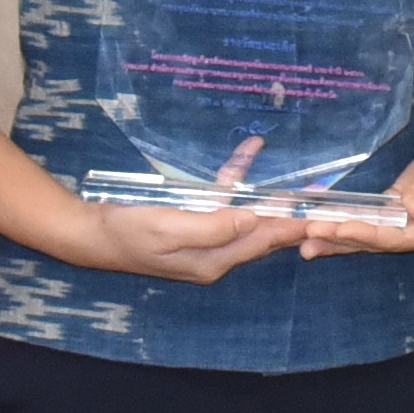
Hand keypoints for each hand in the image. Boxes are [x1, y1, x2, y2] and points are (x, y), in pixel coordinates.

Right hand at [71, 190, 311, 286]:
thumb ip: (212, 227)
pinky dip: (235, 177)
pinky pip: (222, 200)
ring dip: (267, 193)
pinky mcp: (192, 223)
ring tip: (297, 177)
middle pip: (261, 233)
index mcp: (213, 261)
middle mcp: (215, 254)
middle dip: (290, 215)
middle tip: (322, 198)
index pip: (262, 242)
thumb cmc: (128, 232)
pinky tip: (249, 151)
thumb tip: (252, 218)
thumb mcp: (169, 229)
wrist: (91, 234)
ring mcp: (204, 239)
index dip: (292, 228)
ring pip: (246, 214)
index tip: (321, 217)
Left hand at [294, 111, 413, 259]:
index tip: (339, 227)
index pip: (401, 237)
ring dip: (341, 241)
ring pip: (375, 241)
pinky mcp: (406, 220)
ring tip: (305, 244)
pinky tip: (323, 234)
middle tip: (308, 236)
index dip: (369, 234)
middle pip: (383, 244)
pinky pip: (375, 229)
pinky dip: (349, 230)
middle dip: (345, 240)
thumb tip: (409, 210)